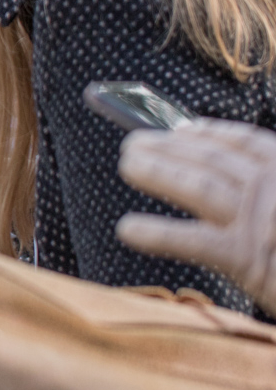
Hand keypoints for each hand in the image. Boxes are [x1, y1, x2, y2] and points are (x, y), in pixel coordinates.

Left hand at [115, 119, 275, 315]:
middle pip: (214, 162)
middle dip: (169, 149)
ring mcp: (263, 224)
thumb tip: (216, 169)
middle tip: (133, 143)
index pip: (247, 143)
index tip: (181, 129)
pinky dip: (157, 232)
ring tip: (127, 165)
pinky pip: (193, 240)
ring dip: (157, 172)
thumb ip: (270, 192)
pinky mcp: (248, 260)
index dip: (209, 133)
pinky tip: (127, 229)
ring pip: (199, 187)